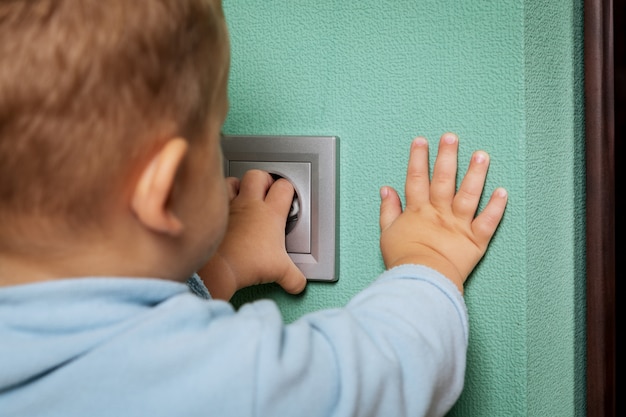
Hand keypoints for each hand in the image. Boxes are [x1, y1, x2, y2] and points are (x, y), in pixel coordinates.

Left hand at [198, 170, 306, 299]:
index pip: (284, 187)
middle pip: (258, 175)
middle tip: (267, 190)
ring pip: (234, 181)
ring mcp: (230, 207)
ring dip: (239, 186)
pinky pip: (216, 198)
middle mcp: (250, 205)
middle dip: (264, 179)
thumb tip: (299, 285)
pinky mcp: (214, 215)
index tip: (288, 197)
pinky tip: (223, 209)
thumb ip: (294, 278)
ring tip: (243, 196)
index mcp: (270, 214)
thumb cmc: (247, 263)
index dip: (288, 189)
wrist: (218, 266)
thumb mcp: (280, 272)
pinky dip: (220, 200)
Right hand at [379, 133, 506, 292]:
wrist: (422, 281)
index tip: (421, 142)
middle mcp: (439, 213)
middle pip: (443, 179)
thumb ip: (388, 211)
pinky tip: (502, 191)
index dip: (418, 159)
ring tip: (481, 155)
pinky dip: (496, 207)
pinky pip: (488, 221)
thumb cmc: (404, 261)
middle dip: (447, 156)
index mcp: (418, 211)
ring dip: (476, 173)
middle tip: (451, 137)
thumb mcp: (387, 234)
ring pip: (468, 194)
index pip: (417, 179)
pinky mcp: (475, 240)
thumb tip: (386, 191)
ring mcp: (459, 225)